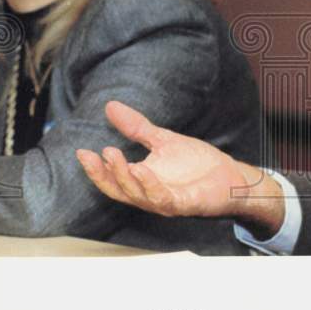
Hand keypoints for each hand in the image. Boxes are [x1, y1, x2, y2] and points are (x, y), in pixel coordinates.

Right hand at [76, 101, 285, 235]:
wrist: (229, 174)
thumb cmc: (196, 163)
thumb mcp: (162, 139)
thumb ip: (136, 127)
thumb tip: (110, 106)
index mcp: (141, 180)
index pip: (112, 178)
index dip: (95, 168)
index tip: (81, 151)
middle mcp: (149, 194)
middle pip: (119, 190)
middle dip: (104, 175)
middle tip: (96, 154)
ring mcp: (166, 201)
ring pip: (137, 196)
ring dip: (124, 178)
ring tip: (114, 157)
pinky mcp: (184, 203)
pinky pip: (163, 199)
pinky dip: (151, 186)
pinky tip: (143, 170)